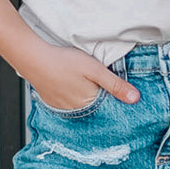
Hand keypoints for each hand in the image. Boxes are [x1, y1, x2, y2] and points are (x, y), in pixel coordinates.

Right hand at [24, 43, 139, 110]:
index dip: (116, 99)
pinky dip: (73, 95)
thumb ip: (116, 85)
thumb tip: (135, 99)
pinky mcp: (53, 101)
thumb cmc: (64, 62)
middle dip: (102, 97)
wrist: (34, 58)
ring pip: (82, 104)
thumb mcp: (96, 70)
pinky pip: (68, 102)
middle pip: (96, 106)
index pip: (109, 107)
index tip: (120, 93)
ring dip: (87, 96)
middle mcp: (76, 110)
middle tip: (100, 84)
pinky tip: (72, 84)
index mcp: (89, 103)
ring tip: (84, 82)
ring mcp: (63, 107)